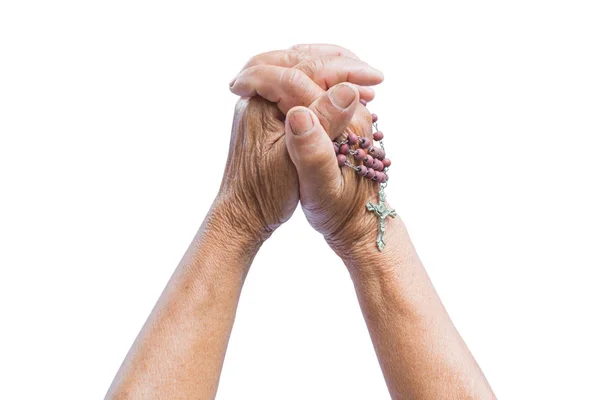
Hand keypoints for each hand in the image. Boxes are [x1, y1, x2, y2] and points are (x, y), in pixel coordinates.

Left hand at [220, 44, 383, 244]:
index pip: (305, 68)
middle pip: (299, 61)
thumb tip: (349, 90)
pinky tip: (341, 100)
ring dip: (330, 75)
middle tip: (371, 76)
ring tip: (362, 85)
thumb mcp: (298, 160)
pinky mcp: (268, 118)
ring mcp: (260, 106)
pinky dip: (321, 88)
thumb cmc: (265, 194)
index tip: (373, 78)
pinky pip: (296, 89)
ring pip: (298, 72)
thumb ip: (321, 123)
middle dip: (338, 65)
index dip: (343, 70)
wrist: (243, 216)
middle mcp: (256, 98)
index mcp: (259, 102)